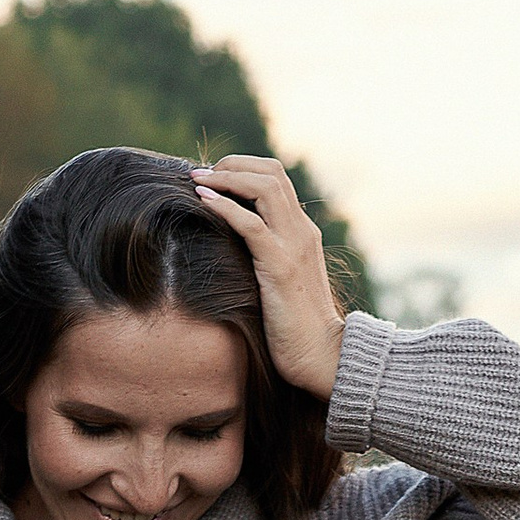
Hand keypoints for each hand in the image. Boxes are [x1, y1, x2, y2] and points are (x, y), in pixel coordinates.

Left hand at [191, 156, 347, 399]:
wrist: (320, 354)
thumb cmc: (294, 326)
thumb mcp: (279, 282)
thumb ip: (264, 258)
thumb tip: (229, 249)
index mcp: (302, 232)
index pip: (276, 178)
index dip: (243, 168)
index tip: (212, 177)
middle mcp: (301, 231)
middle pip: (271, 172)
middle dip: (232, 164)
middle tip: (201, 174)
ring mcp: (293, 246)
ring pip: (264, 187)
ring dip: (227, 178)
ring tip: (198, 181)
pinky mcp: (281, 266)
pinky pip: (251, 224)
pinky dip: (225, 207)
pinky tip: (203, 202)